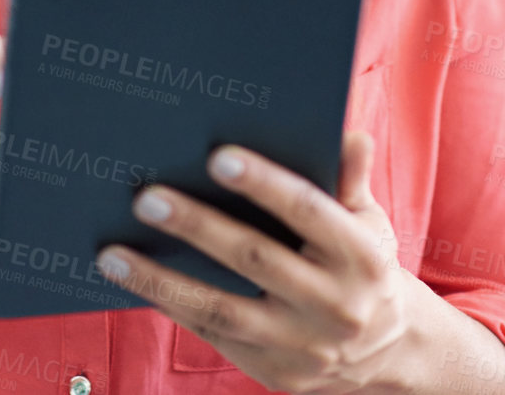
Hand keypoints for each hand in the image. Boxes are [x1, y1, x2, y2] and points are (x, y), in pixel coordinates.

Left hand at [94, 130, 410, 393]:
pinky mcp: (278, 374)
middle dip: (196, 226)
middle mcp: (335, 304)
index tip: (217, 156)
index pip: (307, 210)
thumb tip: (349, 133)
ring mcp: (304, 346)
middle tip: (145, 198)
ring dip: (161, 281)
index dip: (263, 183)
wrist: (392, 350)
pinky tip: (136, 283)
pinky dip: (173, 308)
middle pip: (254, 258)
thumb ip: (350, 177)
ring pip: (223, 310)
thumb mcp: (369, 219)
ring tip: (112, 254)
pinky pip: (216, 337)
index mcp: (360, 254)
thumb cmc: (365, 263)